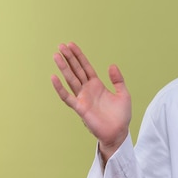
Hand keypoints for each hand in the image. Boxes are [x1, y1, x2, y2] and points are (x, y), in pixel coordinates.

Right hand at [51, 42, 130, 159]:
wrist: (118, 132)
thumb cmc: (121, 116)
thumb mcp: (123, 94)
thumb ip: (118, 80)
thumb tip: (111, 65)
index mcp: (97, 85)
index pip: (85, 67)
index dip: (79, 56)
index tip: (71, 45)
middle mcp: (87, 90)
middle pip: (76, 70)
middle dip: (69, 58)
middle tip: (61, 45)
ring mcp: (83, 98)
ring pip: (71, 80)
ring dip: (64, 68)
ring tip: (56, 55)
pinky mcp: (80, 108)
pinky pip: (68, 97)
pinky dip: (60, 88)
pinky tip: (54, 78)